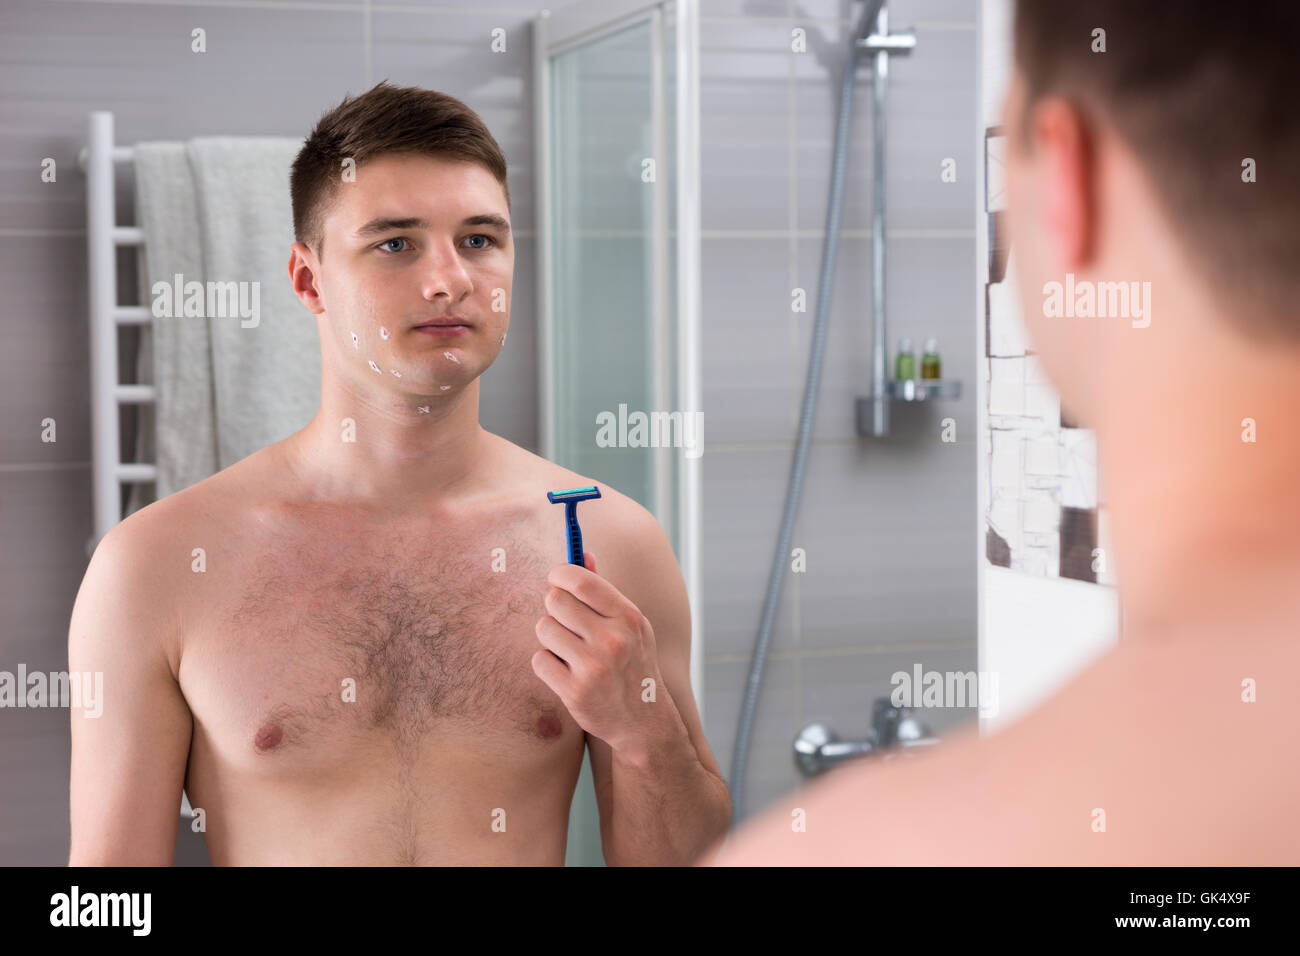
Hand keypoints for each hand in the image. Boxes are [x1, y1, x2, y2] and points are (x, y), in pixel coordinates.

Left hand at [531, 551, 664, 753]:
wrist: (643, 721)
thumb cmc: (632, 664)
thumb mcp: (630, 625)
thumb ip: (604, 590)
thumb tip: (583, 553)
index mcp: (628, 617)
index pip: (582, 581)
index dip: (560, 574)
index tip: (556, 579)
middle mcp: (613, 640)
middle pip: (555, 600)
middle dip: (554, 607)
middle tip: (565, 621)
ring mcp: (593, 667)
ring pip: (543, 628)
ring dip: (550, 637)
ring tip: (568, 649)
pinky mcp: (574, 692)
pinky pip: (539, 659)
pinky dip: (546, 663)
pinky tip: (565, 671)